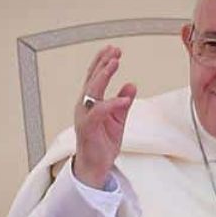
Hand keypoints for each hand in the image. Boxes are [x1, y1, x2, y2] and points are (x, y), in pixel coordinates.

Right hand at [73, 45, 137, 188]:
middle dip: (103, 63)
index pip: (95, 77)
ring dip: (103, 75)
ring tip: (115, 63)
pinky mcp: (87, 128)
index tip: (114, 50)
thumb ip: (123, 102)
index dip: (103, 62)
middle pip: (92, 79)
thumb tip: (131, 85)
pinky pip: (98, 112)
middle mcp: (84, 106)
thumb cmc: (102, 143)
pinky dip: (112, 104)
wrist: (95, 166)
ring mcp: (84, 116)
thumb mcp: (118, 120)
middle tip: (115, 51)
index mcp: (91, 102)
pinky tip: (124, 99)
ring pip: (92, 91)